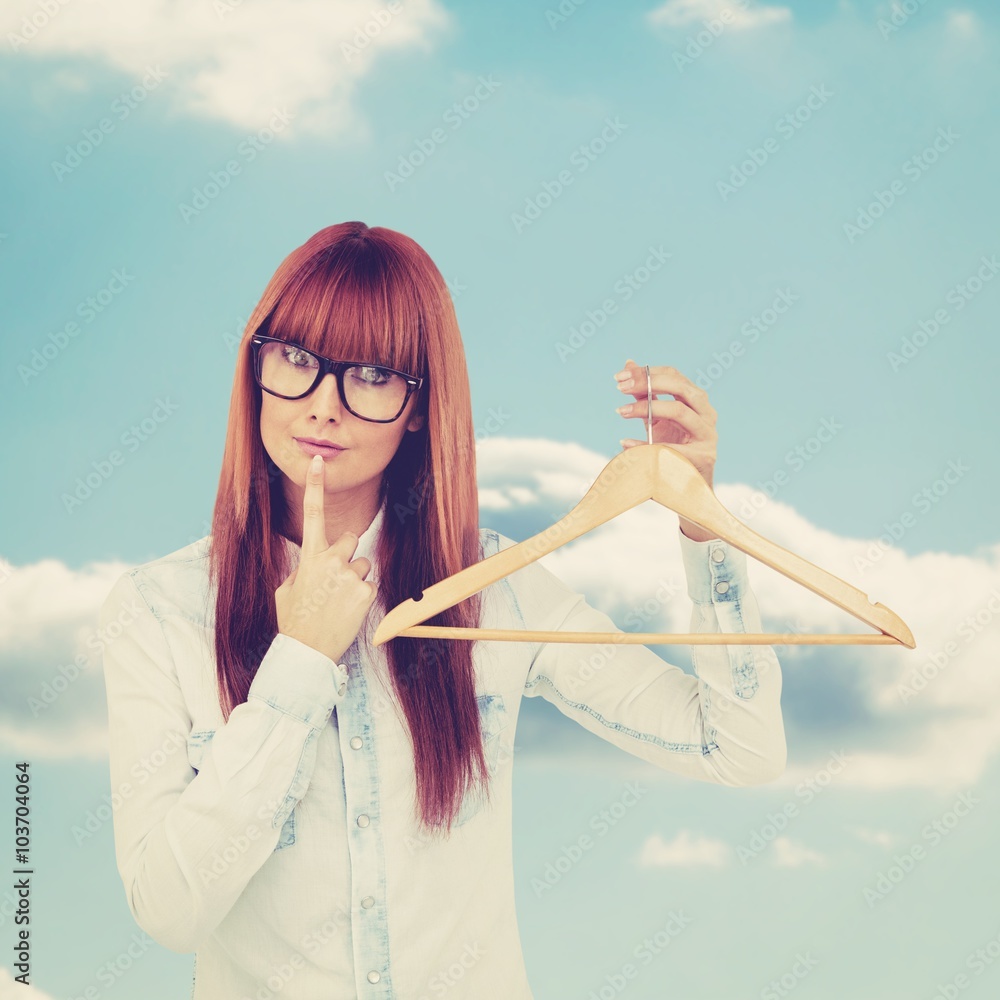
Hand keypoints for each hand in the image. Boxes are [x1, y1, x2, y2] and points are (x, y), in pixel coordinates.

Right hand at [274, 454, 377, 663]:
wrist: (306, 652)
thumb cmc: (294, 621)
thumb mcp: (287, 589)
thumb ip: (304, 568)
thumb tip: (314, 565)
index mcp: (309, 557)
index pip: (312, 514)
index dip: (315, 485)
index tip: (318, 461)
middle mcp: (330, 561)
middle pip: (350, 539)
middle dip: (345, 554)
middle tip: (334, 579)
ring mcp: (349, 576)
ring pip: (362, 565)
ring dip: (354, 579)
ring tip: (338, 602)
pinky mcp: (365, 592)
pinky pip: (369, 586)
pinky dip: (361, 598)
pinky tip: (347, 612)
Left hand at [614, 358, 718, 541]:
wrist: (686, 488)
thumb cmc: (671, 449)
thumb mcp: (655, 420)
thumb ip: (644, 394)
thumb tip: (628, 364)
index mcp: (697, 401)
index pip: (675, 376)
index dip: (647, 373)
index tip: (619, 378)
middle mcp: (707, 413)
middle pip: (681, 388)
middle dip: (648, 384)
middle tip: (619, 388)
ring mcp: (708, 434)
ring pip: (680, 411)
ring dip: (646, 409)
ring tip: (620, 412)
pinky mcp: (703, 457)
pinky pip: (673, 446)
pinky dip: (647, 444)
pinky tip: (626, 443)